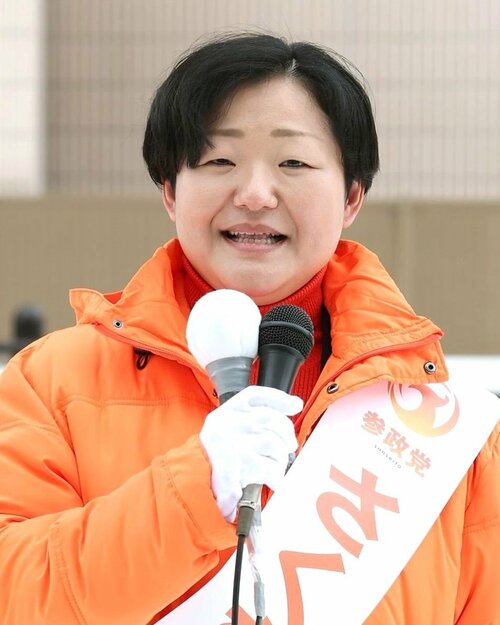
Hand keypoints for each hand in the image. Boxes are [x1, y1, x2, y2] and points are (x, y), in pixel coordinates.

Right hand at [199, 386, 301, 521]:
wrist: (195, 483)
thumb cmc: (216, 457)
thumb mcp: (227, 428)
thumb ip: (254, 415)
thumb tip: (295, 404)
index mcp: (226, 412)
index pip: (256, 395)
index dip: (279, 398)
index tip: (295, 404)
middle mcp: (228, 423)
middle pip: (269, 419)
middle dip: (286, 433)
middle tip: (288, 445)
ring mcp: (234, 443)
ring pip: (273, 444)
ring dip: (280, 458)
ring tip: (275, 466)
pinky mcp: (240, 466)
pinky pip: (270, 468)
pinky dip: (276, 476)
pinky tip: (272, 480)